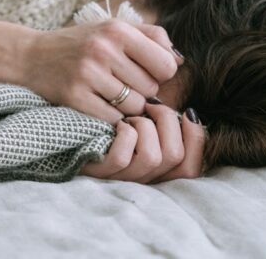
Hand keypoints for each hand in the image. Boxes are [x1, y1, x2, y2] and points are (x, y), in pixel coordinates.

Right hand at [21, 18, 180, 122]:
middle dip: (141, 90)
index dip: (160, 73)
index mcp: (117, 30)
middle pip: (151, 88)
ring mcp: (88, 74)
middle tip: (121, 84)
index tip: (144, 72)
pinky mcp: (75, 96)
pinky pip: (113, 118)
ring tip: (110, 94)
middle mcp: (103, 49)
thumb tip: (180, 61)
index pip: (166, 65)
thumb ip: (151, 37)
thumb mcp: (112, 28)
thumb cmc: (80, 44)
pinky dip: (111, 117)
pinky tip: (99, 104)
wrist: (30, 56)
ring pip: (134, 106)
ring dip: (127, 106)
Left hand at [80, 103, 204, 182]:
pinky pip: (122, 157)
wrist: (69, 135)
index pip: (193, 166)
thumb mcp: (144, 123)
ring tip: (131, 117)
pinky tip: (117, 125)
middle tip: (151, 106)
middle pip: (176, 156)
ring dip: (145, 127)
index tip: (185, 112)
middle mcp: (145, 179)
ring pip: (152, 157)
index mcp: (160, 170)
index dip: (196, 137)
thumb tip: (185, 88)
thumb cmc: (111, 126)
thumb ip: (166, 116)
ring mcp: (122, 178)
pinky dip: (124, 135)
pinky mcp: (100, 172)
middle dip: (168, 123)